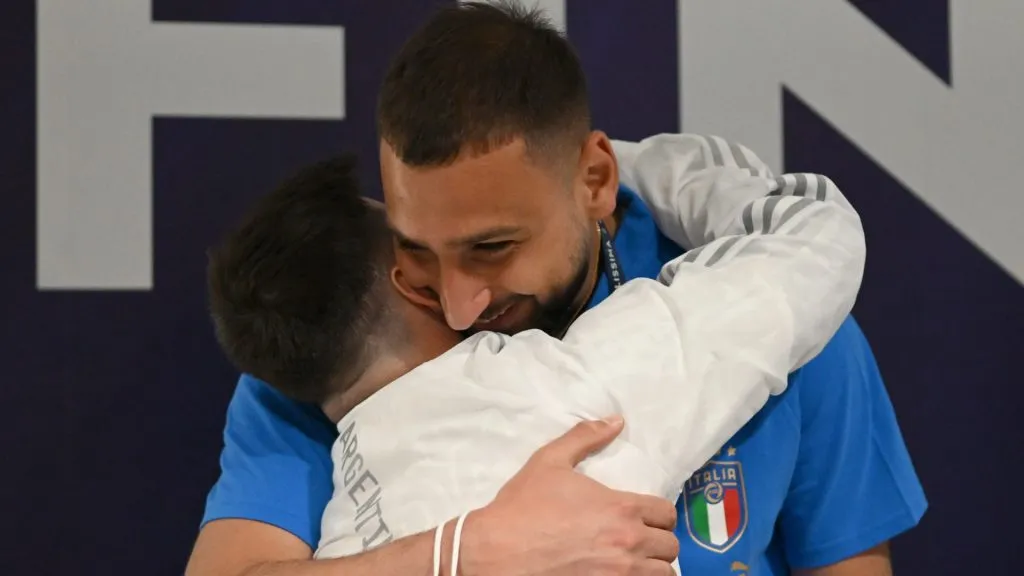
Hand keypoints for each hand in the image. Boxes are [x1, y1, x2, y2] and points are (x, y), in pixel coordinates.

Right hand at [460, 417, 678, 574]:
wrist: (496, 552)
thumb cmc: (521, 507)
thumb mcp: (549, 461)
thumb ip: (585, 437)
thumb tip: (616, 420)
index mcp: (621, 509)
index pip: (666, 514)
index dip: (658, 514)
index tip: (644, 517)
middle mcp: (628, 543)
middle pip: (669, 547)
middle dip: (657, 542)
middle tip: (639, 540)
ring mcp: (619, 575)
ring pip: (663, 575)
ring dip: (653, 567)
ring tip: (635, 562)